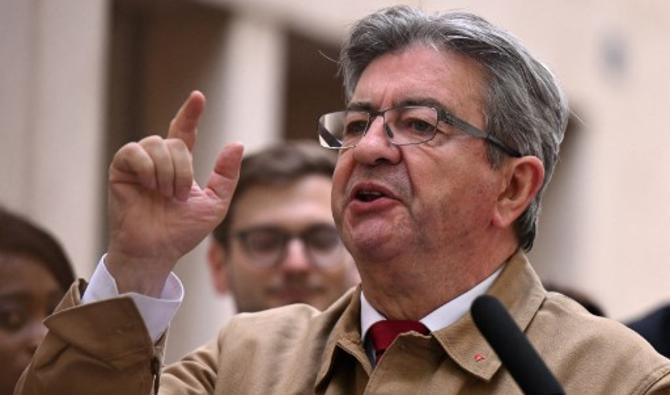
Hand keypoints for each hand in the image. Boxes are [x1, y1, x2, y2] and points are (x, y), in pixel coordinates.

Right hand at [106, 91, 242, 295]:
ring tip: (165, 194)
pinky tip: (150, 186)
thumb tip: (236, 144)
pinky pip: (134, 151)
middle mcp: (158, 160)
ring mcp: (138, 164)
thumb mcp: (215, 204)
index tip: (198, 97)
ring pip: (156, 144)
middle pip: (174, 141)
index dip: (190, 113)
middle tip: (178, 196)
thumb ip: (226, 175)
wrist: (157, 251)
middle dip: (183, 169)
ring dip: (168, 171)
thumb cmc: (182, 231)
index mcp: (178, 164)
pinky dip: (147, 167)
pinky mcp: (120, 170)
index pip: (184, 130)